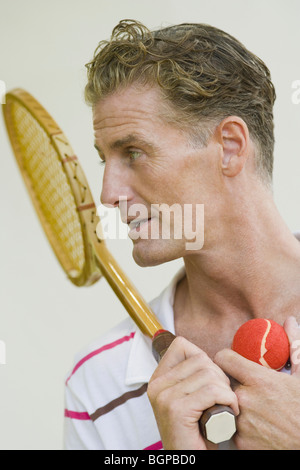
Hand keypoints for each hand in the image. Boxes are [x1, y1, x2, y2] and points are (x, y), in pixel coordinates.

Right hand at [147, 336, 238, 449]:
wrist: (190, 461)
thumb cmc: (198, 433)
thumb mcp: (191, 398)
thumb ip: (193, 375)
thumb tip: (215, 353)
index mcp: (158, 379)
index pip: (182, 345)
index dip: (204, 360)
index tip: (211, 382)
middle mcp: (157, 385)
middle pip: (200, 359)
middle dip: (220, 377)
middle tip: (222, 399)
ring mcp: (164, 397)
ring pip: (209, 374)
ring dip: (226, 391)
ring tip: (224, 408)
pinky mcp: (176, 409)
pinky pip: (213, 391)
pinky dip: (228, 401)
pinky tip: (228, 414)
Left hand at [214, 316, 299, 449]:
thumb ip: (293, 346)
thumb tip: (290, 321)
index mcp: (259, 379)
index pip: (223, 358)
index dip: (226, 358)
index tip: (231, 362)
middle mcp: (246, 399)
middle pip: (221, 381)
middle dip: (229, 380)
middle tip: (242, 385)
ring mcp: (241, 422)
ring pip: (223, 403)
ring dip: (231, 402)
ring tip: (249, 406)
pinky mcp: (241, 442)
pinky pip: (228, 426)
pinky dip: (235, 424)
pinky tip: (250, 423)